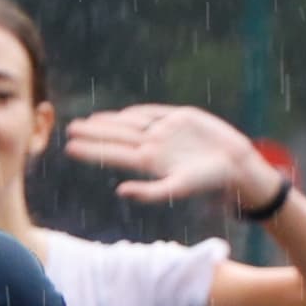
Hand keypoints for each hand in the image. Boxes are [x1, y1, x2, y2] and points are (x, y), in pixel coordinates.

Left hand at [65, 102, 279, 206]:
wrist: (237, 164)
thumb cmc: (208, 181)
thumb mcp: (178, 189)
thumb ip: (150, 192)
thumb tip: (120, 191)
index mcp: (149, 162)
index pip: (114, 155)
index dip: (92, 150)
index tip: (69, 147)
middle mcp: (154, 146)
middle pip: (117, 137)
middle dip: (94, 134)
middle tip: (70, 128)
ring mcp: (166, 131)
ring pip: (130, 125)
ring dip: (109, 123)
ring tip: (88, 121)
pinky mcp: (181, 118)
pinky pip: (153, 114)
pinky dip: (136, 114)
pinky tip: (121, 115)